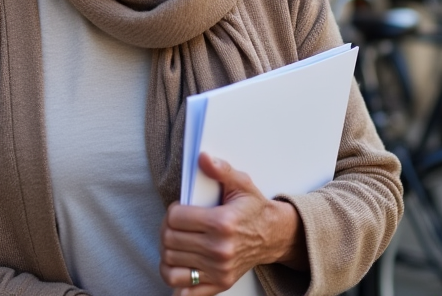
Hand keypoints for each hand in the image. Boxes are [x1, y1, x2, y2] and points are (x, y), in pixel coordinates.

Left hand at [159, 153, 307, 294]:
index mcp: (222, 223)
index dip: (173, 211)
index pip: (175, 218)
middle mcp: (219, 249)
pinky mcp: (219, 283)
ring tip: (177, 241)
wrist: (274, 236)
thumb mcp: (241, 184)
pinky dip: (174, 277)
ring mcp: (218, 269)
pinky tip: (179, 264)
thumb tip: (203, 158)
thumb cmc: (255, 210)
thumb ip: (221, 170)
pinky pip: (182, 289)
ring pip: (170, 263)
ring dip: (167, 251)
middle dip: (167, 229)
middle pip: (169, 240)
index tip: (180, 209)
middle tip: (176, 224)